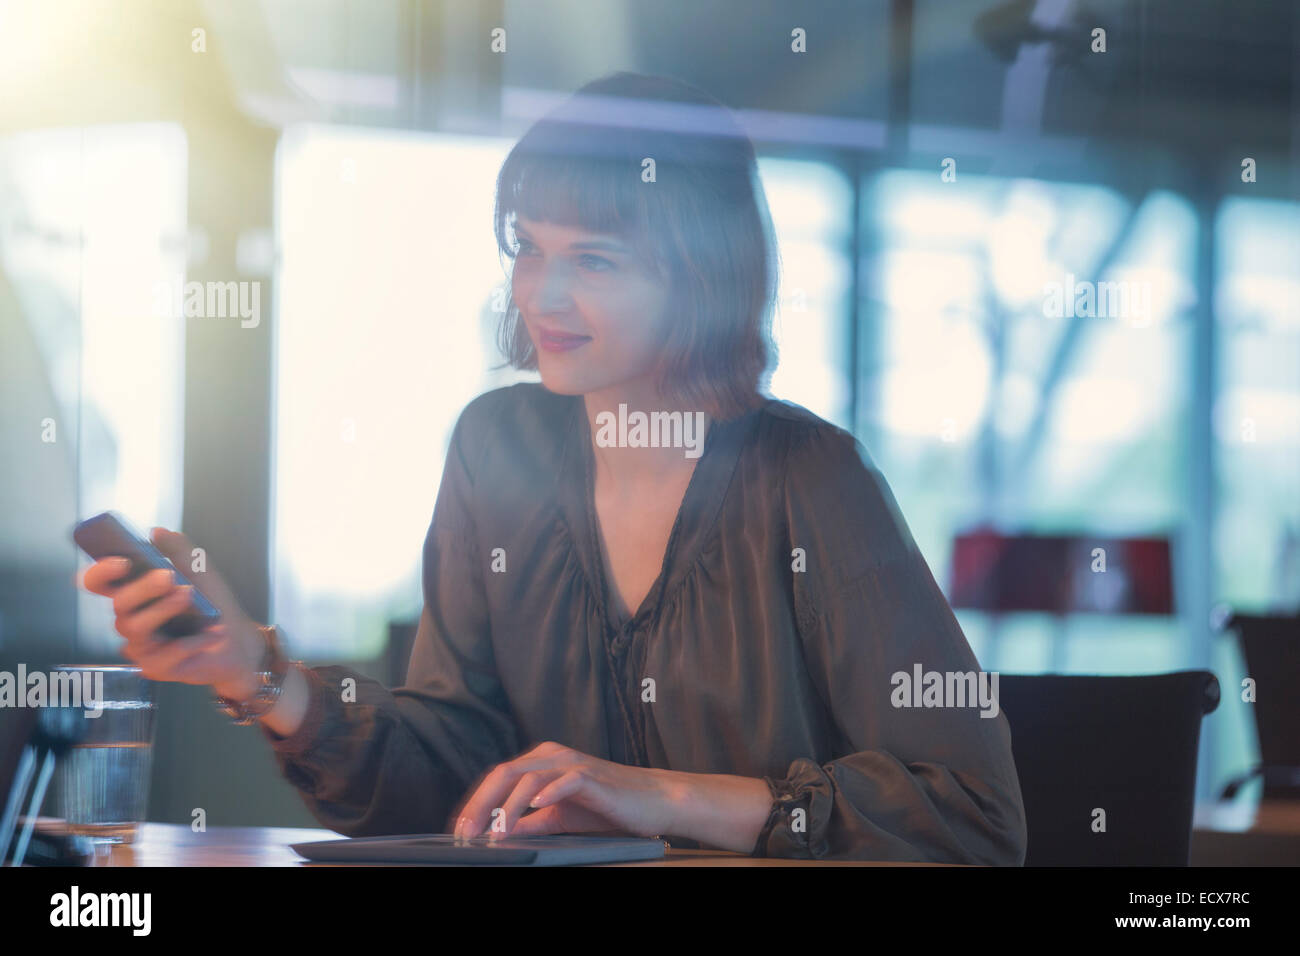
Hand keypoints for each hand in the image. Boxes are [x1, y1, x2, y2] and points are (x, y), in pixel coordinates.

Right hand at [79, 527, 267, 702]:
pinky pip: (162, 656)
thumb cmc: (213, 605)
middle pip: (119, 604)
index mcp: (135, 594)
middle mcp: (131, 619)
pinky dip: (190, 642)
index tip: (122, 561)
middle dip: (142, 588)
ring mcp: (140, 646)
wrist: (238, 641)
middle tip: (167, 576)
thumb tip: (157, 531)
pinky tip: (210, 633)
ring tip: (189, 596)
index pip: (99, 584)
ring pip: (135, 628)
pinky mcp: (155, 667)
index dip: (100, 572)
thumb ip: (180, 551)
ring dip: (163, 610)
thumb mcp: (201, 572)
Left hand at [451, 742, 683, 841]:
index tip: (460, 830)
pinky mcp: (592, 777)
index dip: (476, 803)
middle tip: (466, 833)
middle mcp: (553, 756)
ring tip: (494, 832)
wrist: (651, 801)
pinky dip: (548, 793)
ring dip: (507, 807)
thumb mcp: (560, 817)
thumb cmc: (607, 807)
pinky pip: (565, 780)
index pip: (498, 778)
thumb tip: (499, 835)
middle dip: (481, 804)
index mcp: (542, 762)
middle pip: (505, 774)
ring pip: (528, 779)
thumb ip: (532, 821)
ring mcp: (572, 764)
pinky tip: (534, 807)